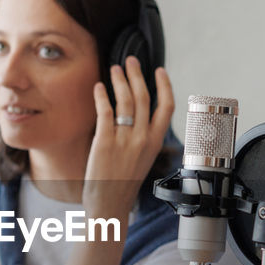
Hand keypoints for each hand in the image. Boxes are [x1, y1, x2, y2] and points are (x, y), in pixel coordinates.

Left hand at [82, 56, 174, 221]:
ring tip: (113, 69)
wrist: (109, 203)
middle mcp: (142, 138)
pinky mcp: (104, 141)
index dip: (165, 86)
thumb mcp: (142, 158)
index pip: (167, 107)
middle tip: (130, 60)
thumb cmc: (123, 182)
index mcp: (155, 142)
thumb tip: (137, 114)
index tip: (159, 71)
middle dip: (137, 74)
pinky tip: (98, 87)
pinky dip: (101, 96)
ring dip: (119, 80)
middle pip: (144, 97)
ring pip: (125, 100)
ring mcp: (124, 139)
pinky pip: (105, 111)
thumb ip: (142, 136)